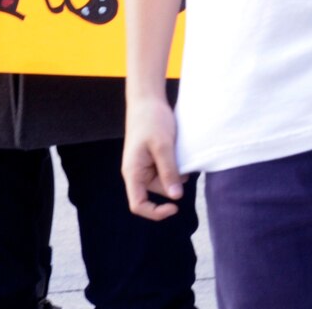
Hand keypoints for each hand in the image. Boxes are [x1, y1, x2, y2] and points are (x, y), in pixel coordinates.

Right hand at [120, 97, 183, 219]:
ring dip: (176, 172)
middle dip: (173, 182)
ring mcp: (145, 166)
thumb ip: (169, 172)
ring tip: (176, 152)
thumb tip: (176, 197)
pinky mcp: (153, 160)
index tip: (175, 206)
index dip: (156, 212)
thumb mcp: (162, 146)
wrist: (148, 100)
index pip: (138, 205)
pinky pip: (167, 171)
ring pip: (165, 181)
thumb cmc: (151, 120)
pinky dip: (175, 165)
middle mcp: (137, 172)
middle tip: (179, 161)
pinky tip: (176, 151)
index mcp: (133, 172)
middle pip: (158, 192)